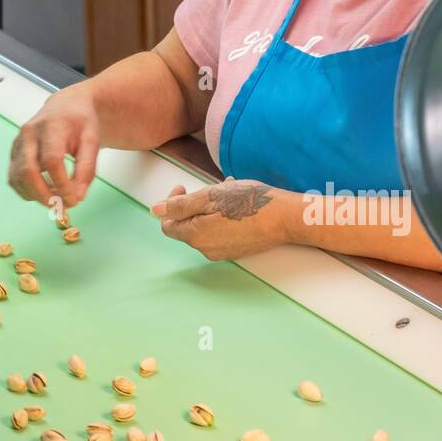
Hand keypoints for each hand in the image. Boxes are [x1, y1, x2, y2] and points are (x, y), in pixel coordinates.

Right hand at [8, 89, 99, 209]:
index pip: (52, 161)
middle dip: (44, 195)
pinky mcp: (13, 152)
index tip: (74, 200)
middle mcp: (29, 134)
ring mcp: (18, 143)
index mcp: (52, 126)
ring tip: (57, 200)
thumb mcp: (93, 141)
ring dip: (35, 196)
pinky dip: (27, 191)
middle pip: (28, 171)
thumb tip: (77, 196)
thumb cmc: (81, 123)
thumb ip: (87, 169)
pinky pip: (14, 178)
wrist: (66, 106)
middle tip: (63, 206)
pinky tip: (44, 192)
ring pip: (17, 178)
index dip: (61, 185)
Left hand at [151, 178, 291, 260]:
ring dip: (209, 210)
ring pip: (204, 229)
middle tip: (209, 189)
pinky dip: (222, 219)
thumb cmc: (251, 202)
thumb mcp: (212, 196)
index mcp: (195, 235)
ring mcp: (222, 253)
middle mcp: (206, 249)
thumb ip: (180, 205)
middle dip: (192, 206)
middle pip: (186, 227)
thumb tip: (155, 211)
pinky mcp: (237, 251)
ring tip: (227, 193)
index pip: (167, 224)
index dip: (171, 204)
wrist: (286, 218)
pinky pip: (220, 235)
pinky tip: (237, 206)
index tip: (184, 187)